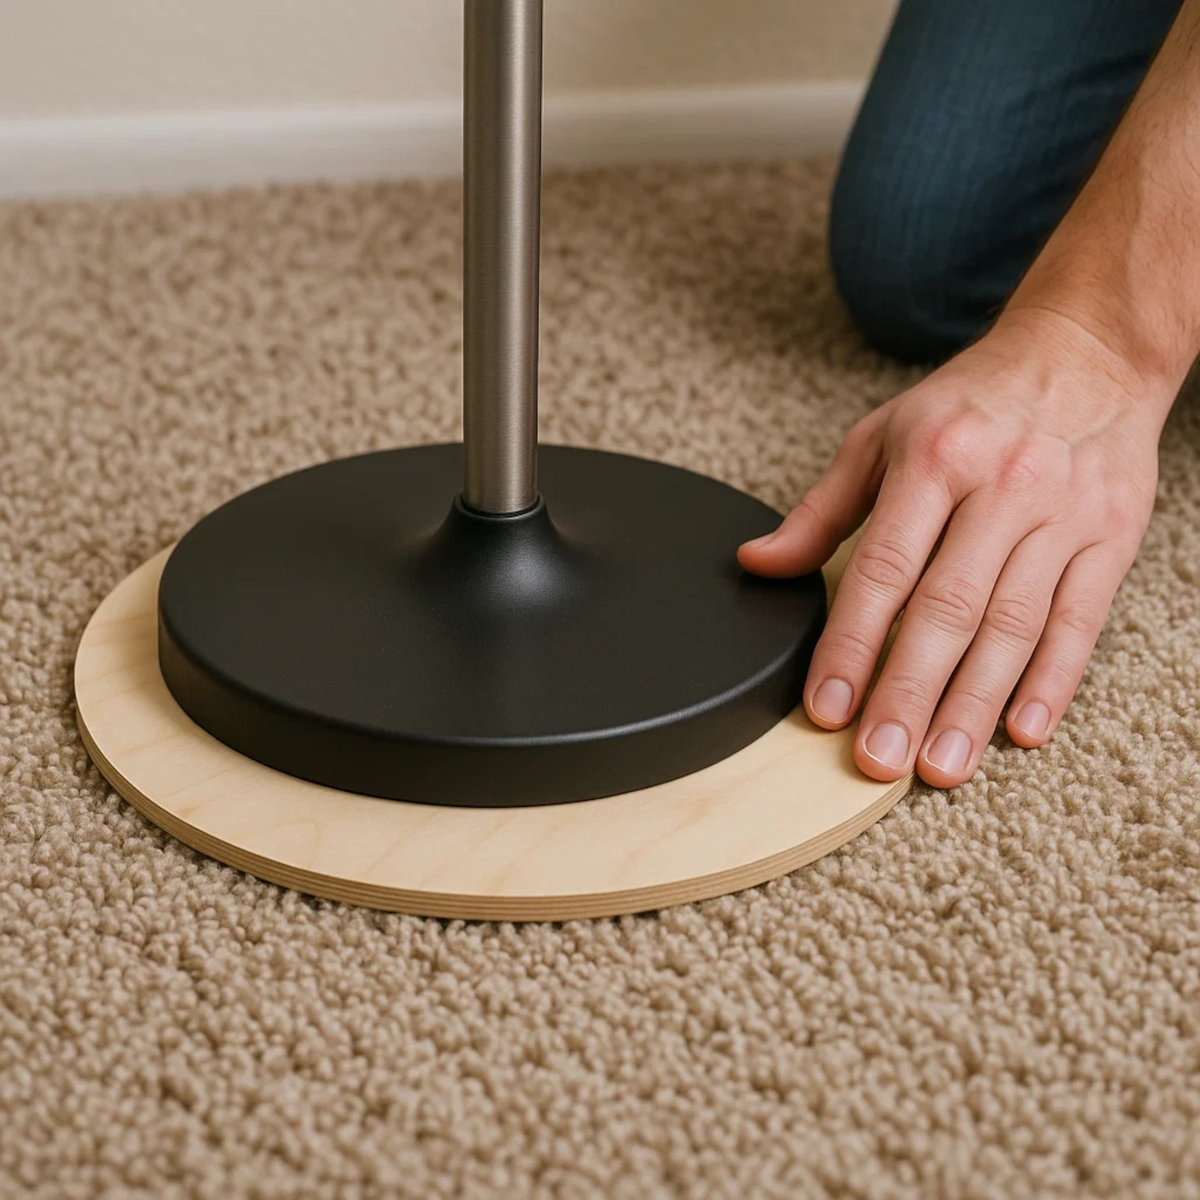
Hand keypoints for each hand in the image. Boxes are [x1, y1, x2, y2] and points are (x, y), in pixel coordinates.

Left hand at [738, 309, 1168, 786]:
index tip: (826, 706)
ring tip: (940, 764)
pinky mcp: (1111, 536)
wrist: (1087, 351)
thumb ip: (819, 510)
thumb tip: (756, 563)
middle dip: (909, 690)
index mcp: (934, 460)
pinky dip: (1052, 679)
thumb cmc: (970, 403)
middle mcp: (1001, 487)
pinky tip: (1021, 729)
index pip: (884, 567)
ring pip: (1013, 625)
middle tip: (878, 759)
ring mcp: (1062, 515)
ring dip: (973, 703)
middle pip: (949, 607)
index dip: (852, 642)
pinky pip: (1080, 620)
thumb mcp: (881, 437)